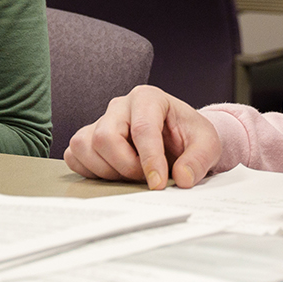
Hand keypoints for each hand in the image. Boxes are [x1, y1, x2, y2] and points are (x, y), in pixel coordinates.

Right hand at [64, 84, 221, 189]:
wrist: (178, 138)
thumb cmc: (189, 136)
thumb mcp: (208, 144)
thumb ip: (199, 160)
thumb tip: (182, 178)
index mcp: (148, 98)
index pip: (142, 128)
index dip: (149, 160)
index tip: (158, 183)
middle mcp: (120, 106)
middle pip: (105, 137)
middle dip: (126, 166)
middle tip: (146, 178)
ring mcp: (100, 120)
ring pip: (85, 146)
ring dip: (107, 171)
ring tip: (132, 175)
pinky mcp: (88, 138)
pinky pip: (74, 156)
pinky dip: (90, 171)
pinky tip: (114, 173)